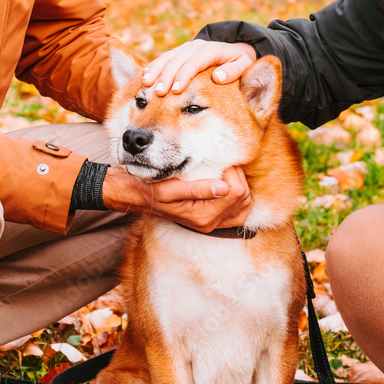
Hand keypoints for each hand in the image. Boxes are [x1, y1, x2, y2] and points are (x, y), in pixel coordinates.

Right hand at [102, 165, 252, 231]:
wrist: (137, 196)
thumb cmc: (150, 189)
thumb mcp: (169, 188)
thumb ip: (196, 189)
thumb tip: (223, 187)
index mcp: (202, 217)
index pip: (236, 192)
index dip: (232, 172)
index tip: (218, 160)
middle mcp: (210, 223)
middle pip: (245, 197)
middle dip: (238, 177)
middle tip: (221, 164)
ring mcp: (213, 222)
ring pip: (245, 203)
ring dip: (240, 184)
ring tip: (223, 171)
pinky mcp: (213, 218)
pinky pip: (239, 208)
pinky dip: (238, 193)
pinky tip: (226, 181)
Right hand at [142, 40, 256, 96]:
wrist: (233, 52)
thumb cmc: (239, 64)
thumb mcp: (244, 66)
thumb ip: (234, 72)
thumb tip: (218, 77)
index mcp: (213, 50)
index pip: (196, 62)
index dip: (185, 75)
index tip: (177, 90)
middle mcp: (197, 46)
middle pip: (178, 59)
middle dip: (167, 75)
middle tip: (159, 92)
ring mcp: (186, 48)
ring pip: (168, 57)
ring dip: (156, 70)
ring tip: (146, 83)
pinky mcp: (178, 53)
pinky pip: (164, 58)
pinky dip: (154, 67)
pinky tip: (144, 77)